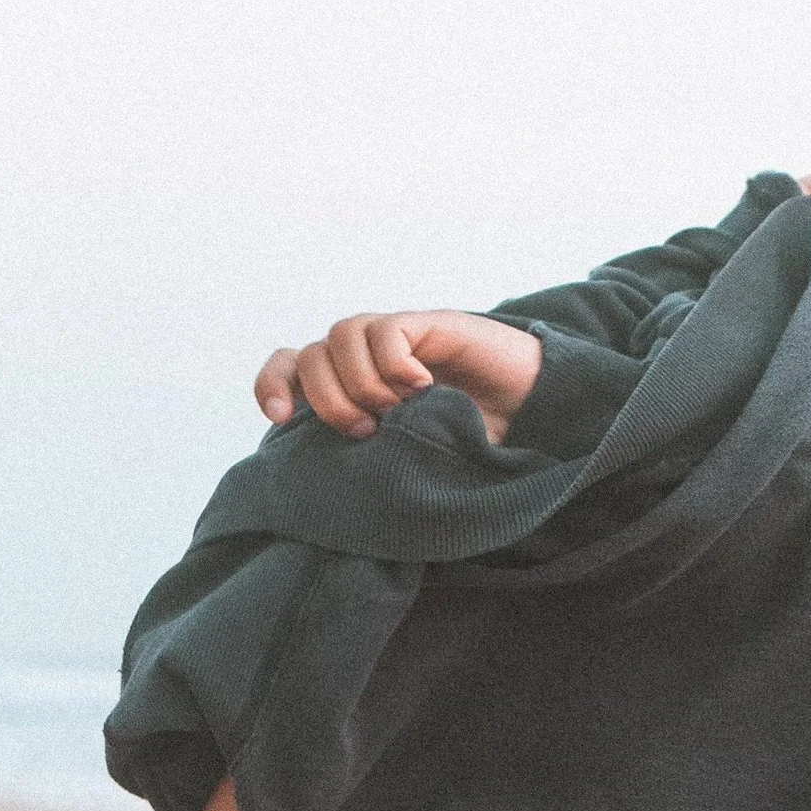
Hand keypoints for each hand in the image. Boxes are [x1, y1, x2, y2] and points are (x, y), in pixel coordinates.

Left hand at [254, 309, 543, 442]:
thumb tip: (323, 484)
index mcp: (353, 389)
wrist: (536, 418)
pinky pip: (387, 332)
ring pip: (341, 337)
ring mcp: (397, 340)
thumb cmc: (473, 448)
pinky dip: (394, 363)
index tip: (280, 419)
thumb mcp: (410, 463)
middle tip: (366, 431)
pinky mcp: (430, 326)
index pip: (290, 367)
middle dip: (327, 399)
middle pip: (310, 356)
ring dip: (360, 382)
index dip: (274, 386)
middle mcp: (368, 359)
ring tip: (397, 411)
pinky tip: (422, 387)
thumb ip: (369, 461)